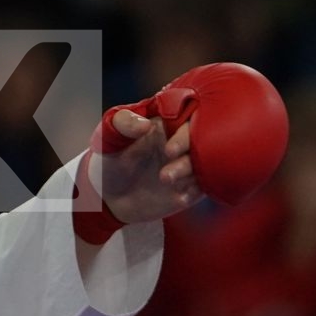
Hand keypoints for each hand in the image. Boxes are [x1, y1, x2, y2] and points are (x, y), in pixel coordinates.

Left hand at [89, 108, 201, 224]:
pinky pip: (207, 186)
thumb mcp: (108, 139)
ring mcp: (189, 166)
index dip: (185, 131)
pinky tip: (179, 196)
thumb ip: (122, 124)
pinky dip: (197, 190)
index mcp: (167, 125)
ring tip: (165, 179)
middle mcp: (182, 143)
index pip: (190, 117)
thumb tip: (145, 124)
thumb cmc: (110, 161)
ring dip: (190, 171)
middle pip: (204, 139)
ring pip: (207, 162)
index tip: (168, 148)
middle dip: (189, 149)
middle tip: (168, 158)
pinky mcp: (192, 188)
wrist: (110, 197)